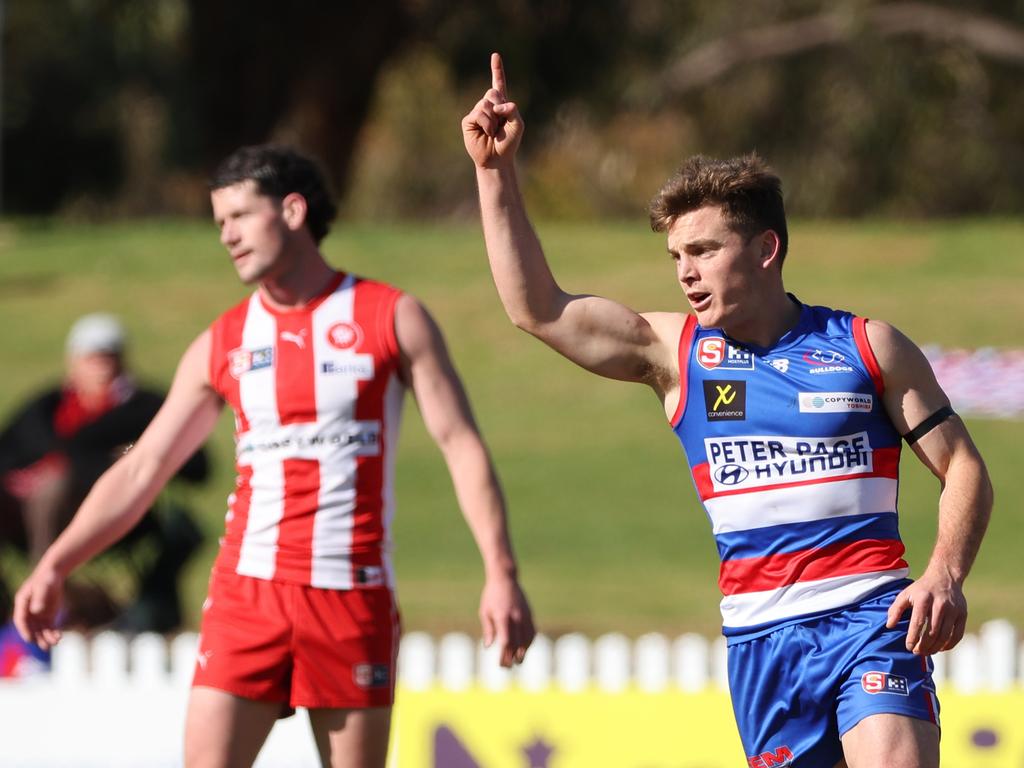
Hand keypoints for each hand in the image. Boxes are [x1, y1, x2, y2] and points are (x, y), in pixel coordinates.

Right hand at [13, 565, 65, 650]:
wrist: (53, 575)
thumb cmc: (46, 579)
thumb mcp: (43, 587)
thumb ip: (39, 598)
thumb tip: (36, 611)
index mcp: (22, 603)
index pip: (20, 620)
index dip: (24, 630)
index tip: (29, 639)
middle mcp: (28, 612)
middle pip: (31, 628)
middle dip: (37, 638)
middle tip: (45, 646)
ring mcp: (37, 615)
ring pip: (40, 630)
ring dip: (46, 637)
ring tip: (55, 643)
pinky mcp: (47, 616)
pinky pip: (49, 627)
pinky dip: (53, 633)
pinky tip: (59, 637)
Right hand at [462, 52, 522, 168]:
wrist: (497, 159)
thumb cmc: (508, 143)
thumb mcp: (518, 125)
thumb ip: (513, 110)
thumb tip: (497, 105)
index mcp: (501, 105)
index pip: (499, 84)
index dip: (497, 70)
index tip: (495, 55)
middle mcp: (488, 106)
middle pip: (492, 93)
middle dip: (499, 106)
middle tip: (500, 123)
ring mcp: (477, 112)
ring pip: (484, 104)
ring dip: (492, 119)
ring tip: (493, 131)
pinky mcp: (468, 120)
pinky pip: (478, 114)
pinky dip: (486, 123)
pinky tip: (486, 133)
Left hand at [479, 573, 534, 666]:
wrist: (505, 578)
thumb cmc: (491, 596)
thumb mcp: (485, 611)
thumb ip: (488, 629)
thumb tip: (488, 647)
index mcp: (502, 617)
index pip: (506, 641)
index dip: (504, 655)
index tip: (501, 664)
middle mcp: (515, 617)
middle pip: (517, 643)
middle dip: (513, 657)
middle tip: (508, 667)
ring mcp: (524, 615)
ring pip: (527, 638)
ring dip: (524, 651)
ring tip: (519, 661)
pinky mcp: (529, 613)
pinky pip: (532, 630)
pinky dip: (530, 641)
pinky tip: (526, 647)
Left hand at [886, 565, 966, 654]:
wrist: (945, 577)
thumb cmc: (922, 589)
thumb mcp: (906, 594)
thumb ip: (895, 609)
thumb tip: (889, 626)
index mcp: (923, 599)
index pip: (918, 622)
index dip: (913, 637)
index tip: (908, 647)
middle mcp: (940, 604)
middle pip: (932, 632)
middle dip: (924, 646)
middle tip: (917, 652)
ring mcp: (953, 610)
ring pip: (945, 635)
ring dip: (935, 648)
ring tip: (927, 652)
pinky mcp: (962, 614)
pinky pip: (957, 635)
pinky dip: (949, 645)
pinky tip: (940, 648)